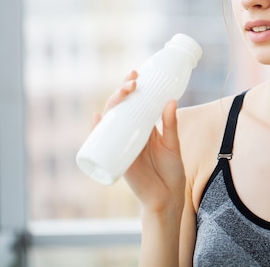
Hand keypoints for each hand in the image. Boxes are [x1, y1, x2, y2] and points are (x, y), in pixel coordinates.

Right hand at [92, 71, 185, 213]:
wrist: (168, 196)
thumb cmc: (171, 170)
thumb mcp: (172, 143)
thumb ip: (170, 124)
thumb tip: (170, 100)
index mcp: (144, 127)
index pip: (134, 103)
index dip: (131, 88)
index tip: (136, 73)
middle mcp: (130, 134)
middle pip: (120, 109)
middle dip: (122, 92)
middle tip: (132, 82)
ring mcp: (122, 145)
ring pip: (111, 122)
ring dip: (111, 106)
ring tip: (121, 94)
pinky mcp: (118, 158)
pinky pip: (103, 143)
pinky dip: (97, 131)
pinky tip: (97, 119)